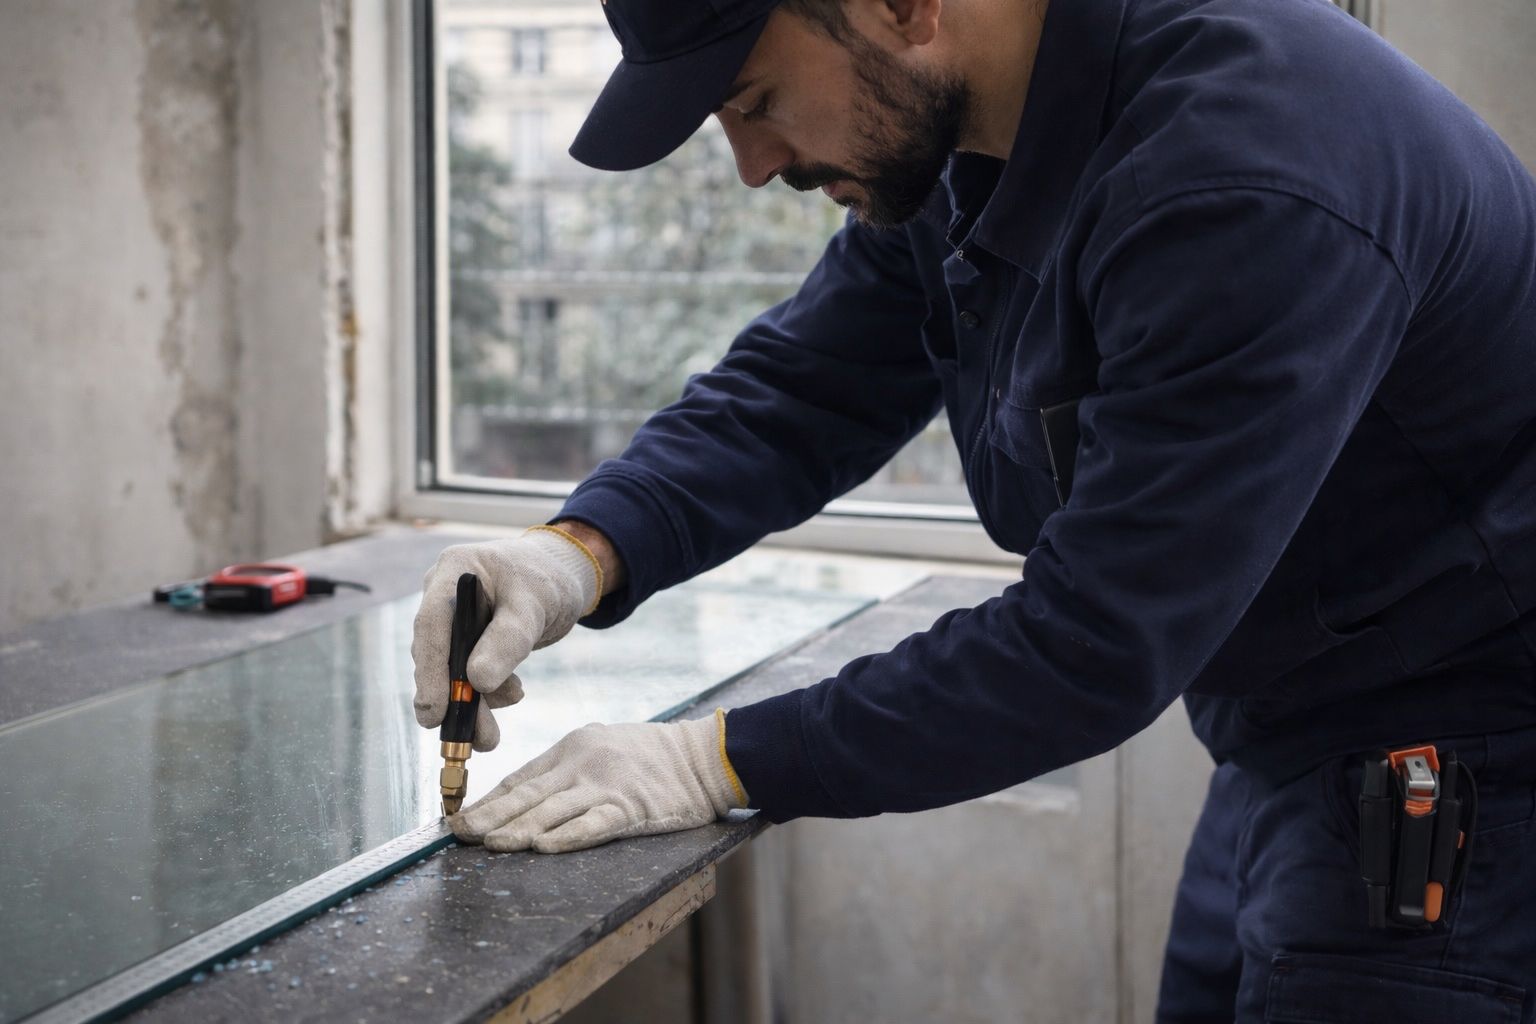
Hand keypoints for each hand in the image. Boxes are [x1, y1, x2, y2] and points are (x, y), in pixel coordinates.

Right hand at [411, 528, 601, 750]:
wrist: (560, 576)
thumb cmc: (547, 580)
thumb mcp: (534, 606)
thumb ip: (508, 640)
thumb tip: (477, 681)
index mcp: (454, 570)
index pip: (431, 623)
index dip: (429, 670)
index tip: (434, 711)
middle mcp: (443, 593)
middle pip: (436, 652)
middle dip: (452, 699)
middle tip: (467, 738)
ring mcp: (451, 618)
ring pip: (450, 669)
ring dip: (470, 705)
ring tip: (490, 737)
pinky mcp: (465, 639)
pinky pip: (466, 672)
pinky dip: (486, 692)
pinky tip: (512, 693)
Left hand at [450, 712, 748, 853]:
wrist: (703, 756)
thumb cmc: (650, 756)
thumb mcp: (601, 746)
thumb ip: (566, 769)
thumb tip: (521, 798)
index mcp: (572, 748)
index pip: (520, 778)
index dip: (487, 801)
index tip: (459, 819)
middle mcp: (583, 763)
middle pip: (527, 794)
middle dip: (489, 817)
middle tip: (458, 834)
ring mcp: (607, 785)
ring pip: (552, 810)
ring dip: (517, 829)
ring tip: (490, 844)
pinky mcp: (632, 807)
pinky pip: (594, 824)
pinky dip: (567, 837)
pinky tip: (543, 847)